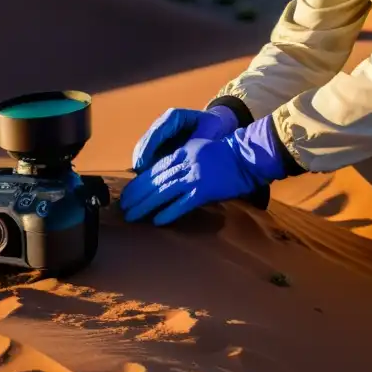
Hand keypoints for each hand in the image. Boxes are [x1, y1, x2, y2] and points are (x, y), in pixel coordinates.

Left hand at [120, 115, 287, 224]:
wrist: (248, 156)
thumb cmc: (226, 156)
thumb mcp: (200, 151)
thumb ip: (183, 161)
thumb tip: (165, 179)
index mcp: (183, 152)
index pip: (155, 168)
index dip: (139, 182)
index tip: (128, 193)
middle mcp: (185, 162)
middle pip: (155, 180)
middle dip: (137, 195)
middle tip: (123, 207)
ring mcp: (195, 176)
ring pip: (163, 191)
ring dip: (145, 205)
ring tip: (132, 215)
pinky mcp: (205, 189)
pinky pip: (183, 203)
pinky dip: (168, 211)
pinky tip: (157, 220)